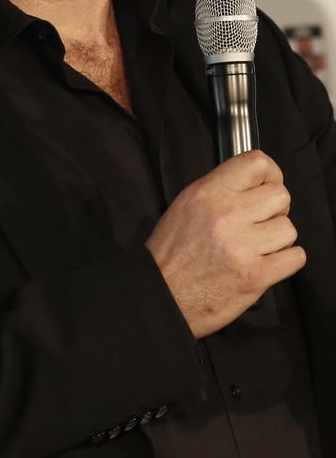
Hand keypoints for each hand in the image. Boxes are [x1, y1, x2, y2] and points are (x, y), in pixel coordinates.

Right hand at [145, 150, 305, 338]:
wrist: (162, 294)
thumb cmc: (172, 249)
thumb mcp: (186, 205)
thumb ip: (220, 190)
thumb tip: (253, 184)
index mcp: (208, 193)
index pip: (257, 163)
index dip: (270, 173)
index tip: (264, 186)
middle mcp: (228, 214)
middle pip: (280, 195)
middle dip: (274, 208)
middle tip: (259, 221)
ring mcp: (244, 247)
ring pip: (289, 228)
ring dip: (277, 237)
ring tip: (258, 245)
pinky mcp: (256, 276)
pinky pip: (295, 257)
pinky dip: (285, 260)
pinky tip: (266, 261)